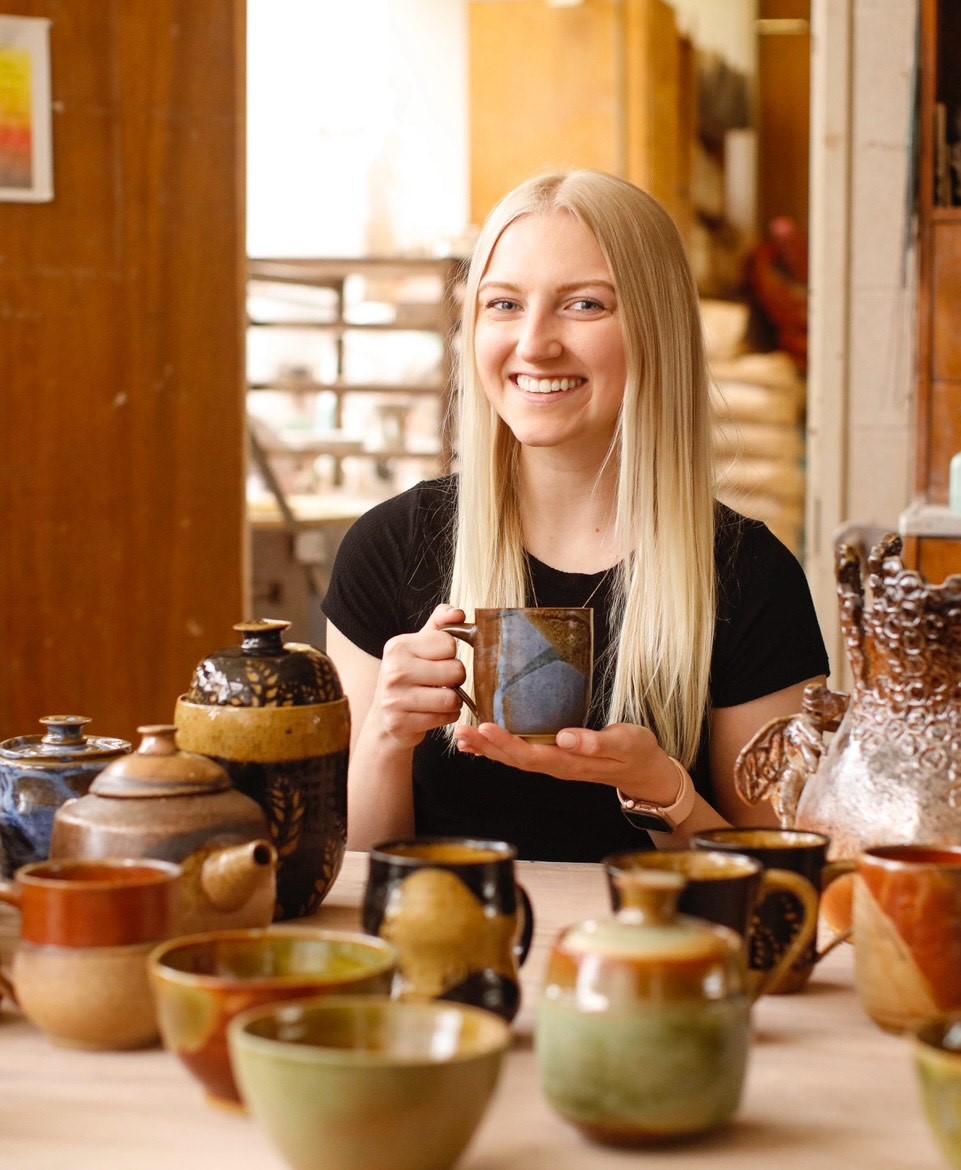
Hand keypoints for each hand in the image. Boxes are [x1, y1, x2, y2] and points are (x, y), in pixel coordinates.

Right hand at [371, 604, 466, 748]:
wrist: (384, 718)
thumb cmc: (408, 677)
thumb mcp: (419, 646)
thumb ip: (440, 624)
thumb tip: (458, 613)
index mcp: (398, 646)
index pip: (449, 643)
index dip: (450, 654)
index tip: (438, 661)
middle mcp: (393, 670)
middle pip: (455, 670)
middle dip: (456, 678)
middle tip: (442, 682)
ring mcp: (394, 699)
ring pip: (452, 698)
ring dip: (454, 701)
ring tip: (440, 698)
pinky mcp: (400, 722)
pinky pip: (445, 718)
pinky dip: (447, 716)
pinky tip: (433, 713)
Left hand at [455, 721, 682, 805]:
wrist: (644, 770)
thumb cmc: (635, 752)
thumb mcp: (624, 743)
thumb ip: (596, 742)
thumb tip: (566, 737)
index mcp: (570, 762)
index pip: (530, 755)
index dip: (505, 743)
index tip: (485, 727)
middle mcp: (557, 766)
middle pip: (515, 759)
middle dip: (486, 745)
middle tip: (461, 730)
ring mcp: (554, 764)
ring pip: (514, 759)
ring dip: (487, 749)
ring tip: (462, 737)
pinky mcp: (554, 758)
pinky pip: (521, 756)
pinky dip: (499, 749)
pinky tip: (483, 743)